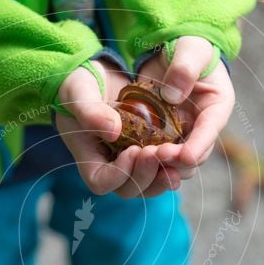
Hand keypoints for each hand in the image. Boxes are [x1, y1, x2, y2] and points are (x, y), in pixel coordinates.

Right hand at [56, 60, 182, 197]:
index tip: (133, 150)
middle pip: (128, 189)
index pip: (101, 181)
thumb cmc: (79, 84)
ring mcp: (128, 161)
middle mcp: (109, 165)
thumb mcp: (79, 91)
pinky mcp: (146, 151)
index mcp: (88, 157)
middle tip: (158, 153)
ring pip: (148, 185)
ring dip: (162, 176)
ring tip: (175, 160)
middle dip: (146, 175)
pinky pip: (161, 169)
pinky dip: (173, 165)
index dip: (119, 173)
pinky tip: (184, 153)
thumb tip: (114, 132)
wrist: (95, 76)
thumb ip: (91, 112)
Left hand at [137, 35, 235, 170]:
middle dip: (177, 160)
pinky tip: (134, 159)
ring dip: (163, 165)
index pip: (210, 131)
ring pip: (177, 161)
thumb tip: (172, 96)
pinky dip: (149, 159)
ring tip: (144, 161)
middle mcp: (203, 126)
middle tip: (156, 157)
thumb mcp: (191, 49)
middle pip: (195, 154)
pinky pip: (159, 154)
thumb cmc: (188, 46)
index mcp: (217, 106)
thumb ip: (185, 68)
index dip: (198, 146)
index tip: (183, 156)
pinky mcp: (165, 136)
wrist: (173, 49)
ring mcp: (184, 133)